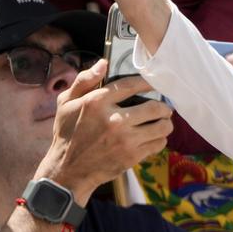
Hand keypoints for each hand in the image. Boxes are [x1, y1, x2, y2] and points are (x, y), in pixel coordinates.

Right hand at [34, 59, 173, 201]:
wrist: (68, 168)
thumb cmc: (67, 133)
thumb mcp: (66, 103)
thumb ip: (84, 81)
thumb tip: (103, 63)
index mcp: (97, 102)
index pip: (131, 85)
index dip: (147, 83)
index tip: (154, 84)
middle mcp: (114, 119)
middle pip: (154, 107)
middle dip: (163, 107)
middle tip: (164, 108)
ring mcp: (125, 139)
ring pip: (161, 126)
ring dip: (166, 123)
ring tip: (163, 122)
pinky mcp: (132, 155)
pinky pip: (158, 143)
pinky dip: (160, 139)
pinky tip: (154, 137)